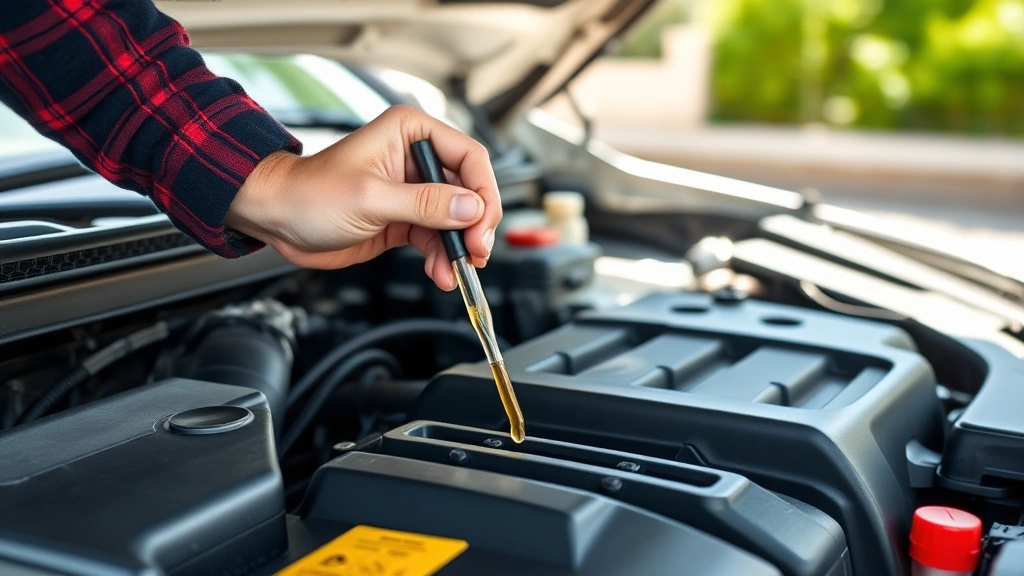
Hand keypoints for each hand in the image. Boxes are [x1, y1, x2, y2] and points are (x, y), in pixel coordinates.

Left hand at [225, 105, 501, 290]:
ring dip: (460, 247)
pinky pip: (437, 239)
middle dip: (475, 224)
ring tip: (457, 269)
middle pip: (469, 190)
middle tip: (476, 251)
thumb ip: (424, 204)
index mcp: (410, 134)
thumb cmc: (309, 193)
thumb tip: (470, 208)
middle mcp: (416, 159)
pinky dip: (443, 258)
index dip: (483, 191)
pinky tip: (441, 273)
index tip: (482, 223)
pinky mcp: (405, 220)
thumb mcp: (371, 198)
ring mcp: (412, 192)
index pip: (469, 157)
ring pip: (456, 219)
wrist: (277, 219)